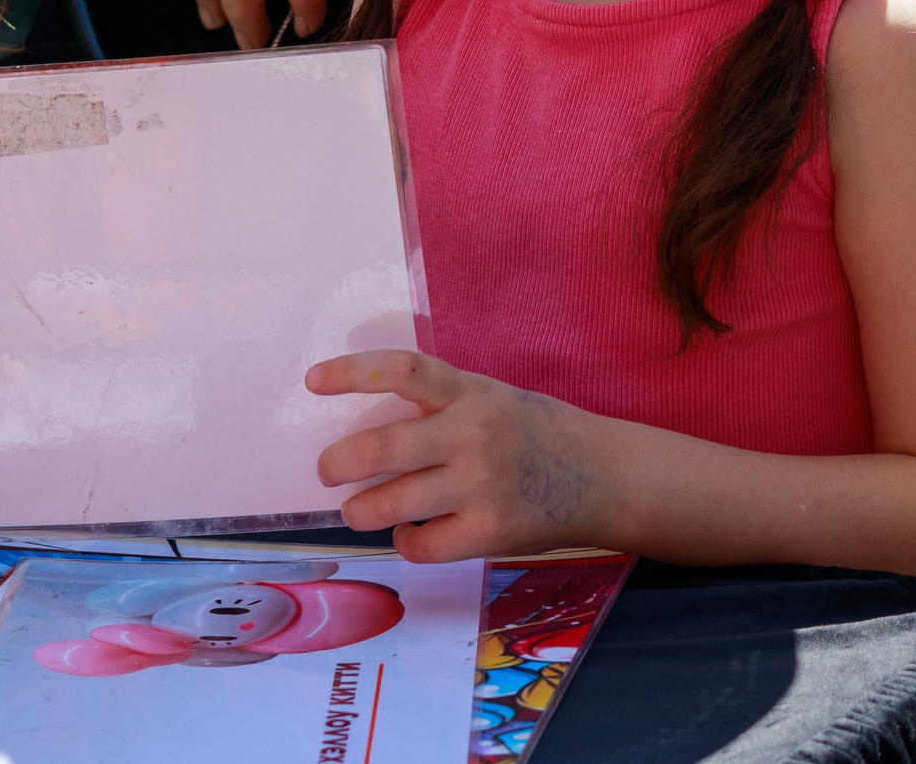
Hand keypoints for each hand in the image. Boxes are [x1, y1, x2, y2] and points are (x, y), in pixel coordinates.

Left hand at [308, 350, 612, 561]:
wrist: (602, 476)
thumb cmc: (535, 433)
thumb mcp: (491, 397)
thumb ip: (441, 406)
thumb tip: (368, 433)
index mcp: (469, 391)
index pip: (402, 370)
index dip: (352, 373)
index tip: (313, 380)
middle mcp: (472, 434)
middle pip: (383, 448)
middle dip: (339, 463)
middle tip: (326, 471)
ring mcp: (481, 486)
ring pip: (393, 503)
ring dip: (360, 510)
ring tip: (357, 510)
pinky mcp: (489, 532)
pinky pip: (423, 544)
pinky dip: (405, 542)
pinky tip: (409, 534)